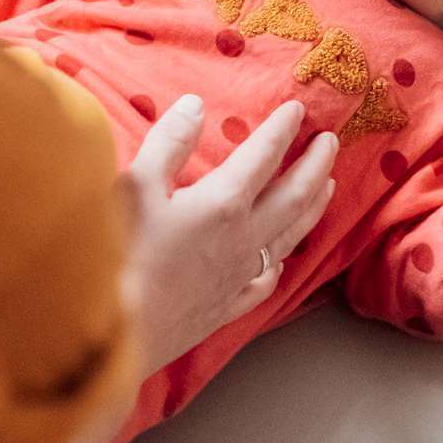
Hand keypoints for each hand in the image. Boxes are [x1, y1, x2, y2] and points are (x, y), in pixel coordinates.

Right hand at [120, 96, 338, 371]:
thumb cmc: (117, 255)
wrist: (112, 336)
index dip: (282, 129)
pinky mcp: (227, 307)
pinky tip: (281, 257)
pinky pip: (268, 279)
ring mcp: (239, 277)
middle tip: (331, 142)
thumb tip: (195, 105)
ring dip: (313, 206)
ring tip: (329, 187)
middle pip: (293, 195)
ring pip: (291, 236)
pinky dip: (282, 259)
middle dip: (315, 165)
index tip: (298, 109)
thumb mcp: (135, 185)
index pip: (263, 156)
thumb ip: (168, 143)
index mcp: (223, 203)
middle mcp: (243, 239)